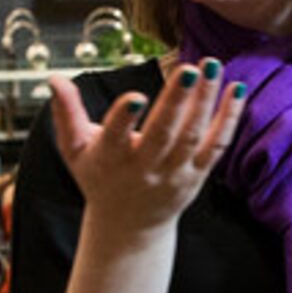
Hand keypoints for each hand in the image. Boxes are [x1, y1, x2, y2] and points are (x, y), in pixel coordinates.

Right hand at [46, 63, 244, 239]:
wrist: (128, 226)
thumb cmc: (99, 179)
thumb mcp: (75, 151)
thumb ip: (66, 114)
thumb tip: (54, 79)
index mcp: (111, 158)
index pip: (116, 137)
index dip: (124, 118)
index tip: (134, 96)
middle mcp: (145, 168)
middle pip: (163, 134)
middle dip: (177, 101)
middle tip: (190, 68)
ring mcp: (174, 173)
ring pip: (193, 136)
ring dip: (205, 101)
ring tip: (214, 66)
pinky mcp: (197, 174)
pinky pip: (216, 145)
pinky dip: (229, 118)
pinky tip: (237, 89)